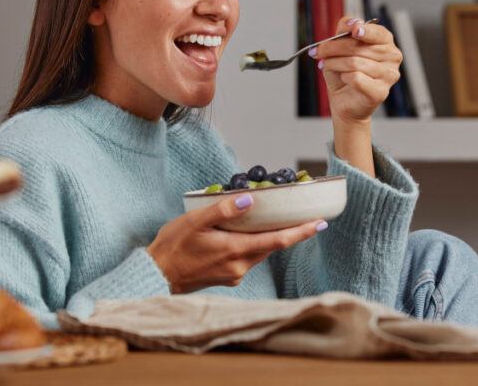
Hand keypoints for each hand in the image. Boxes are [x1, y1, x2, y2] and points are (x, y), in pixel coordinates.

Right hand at [146, 193, 324, 293]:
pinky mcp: (227, 276)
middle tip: (307, 216)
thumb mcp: (195, 221)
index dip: (302, 232)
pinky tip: (251, 232)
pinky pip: (249, 257)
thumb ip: (224, 211)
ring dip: (274, 238)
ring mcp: (234, 273)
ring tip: (282, 221)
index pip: (278, 241)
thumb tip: (251, 200)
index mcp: (235, 251)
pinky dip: (256, 244)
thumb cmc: (172, 246)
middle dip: (292, 232)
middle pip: (273, 246)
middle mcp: (239, 266)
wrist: (156, 275)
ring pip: (262, 252)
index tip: (321, 223)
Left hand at [313, 16, 402, 123]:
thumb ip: (345, 30)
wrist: (344, 100)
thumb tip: (352, 22)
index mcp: (385, 42)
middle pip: (358, 47)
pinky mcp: (380, 91)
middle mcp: (392, 57)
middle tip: (318, 51)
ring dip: (334, 63)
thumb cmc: (345, 73)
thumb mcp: (340, 46)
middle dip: (333, 48)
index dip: (365, 30)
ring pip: (354, 63)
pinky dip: (344, 77)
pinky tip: (343, 78)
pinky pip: (356, 78)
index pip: (378, 32)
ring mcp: (388, 75)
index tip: (353, 30)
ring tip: (326, 65)